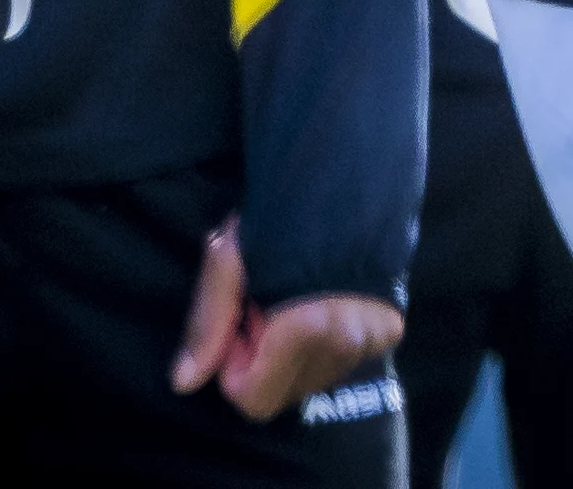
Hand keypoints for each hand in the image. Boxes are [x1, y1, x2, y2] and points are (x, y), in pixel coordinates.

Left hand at [173, 221, 406, 422]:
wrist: (346, 174)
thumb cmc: (281, 214)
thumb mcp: (229, 260)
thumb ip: (207, 323)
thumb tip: (183, 383)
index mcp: (312, 328)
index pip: (254, 398)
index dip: (232, 364)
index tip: (238, 317)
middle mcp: (349, 343)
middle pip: (281, 394)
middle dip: (260, 358)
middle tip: (261, 304)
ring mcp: (374, 339)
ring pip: (309, 381)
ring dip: (288, 353)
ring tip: (288, 298)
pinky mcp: (389, 330)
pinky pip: (337, 363)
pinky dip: (317, 344)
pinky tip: (314, 300)